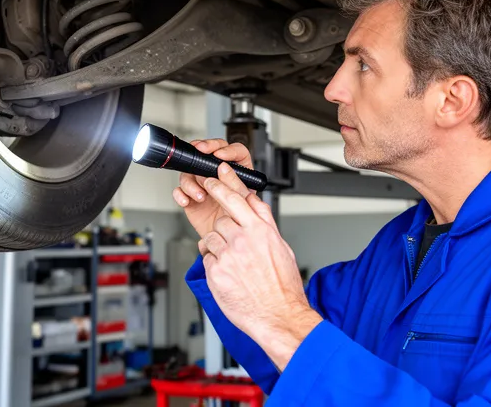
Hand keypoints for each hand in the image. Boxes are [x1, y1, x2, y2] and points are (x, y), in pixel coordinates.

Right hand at [172, 139, 254, 238]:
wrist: (227, 241)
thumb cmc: (239, 222)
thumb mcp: (242, 200)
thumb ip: (234, 182)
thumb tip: (223, 166)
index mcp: (237, 173)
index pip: (234, 151)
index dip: (225, 148)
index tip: (219, 155)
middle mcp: (218, 176)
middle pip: (207, 154)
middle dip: (201, 153)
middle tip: (199, 154)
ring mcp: (202, 185)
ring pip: (189, 172)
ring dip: (191, 182)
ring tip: (200, 196)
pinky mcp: (190, 197)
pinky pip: (179, 190)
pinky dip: (180, 194)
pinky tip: (187, 201)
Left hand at [199, 163, 322, 370]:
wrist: (279, 316)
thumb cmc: (283, 286)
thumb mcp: (281, 247)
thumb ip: (265, 222)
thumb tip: (254, 203)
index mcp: (261, 230)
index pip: (237, 198)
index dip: (222, 184)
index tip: (214, 175)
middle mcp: (244, 240)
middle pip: (221, 218)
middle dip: (222, 226)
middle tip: (226, 234)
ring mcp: (228, 256)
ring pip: (210, 238)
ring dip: (217, 247)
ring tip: (233, 262)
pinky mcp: (216, 272)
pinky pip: (206, 259)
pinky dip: (213, 264)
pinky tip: (227, 274)